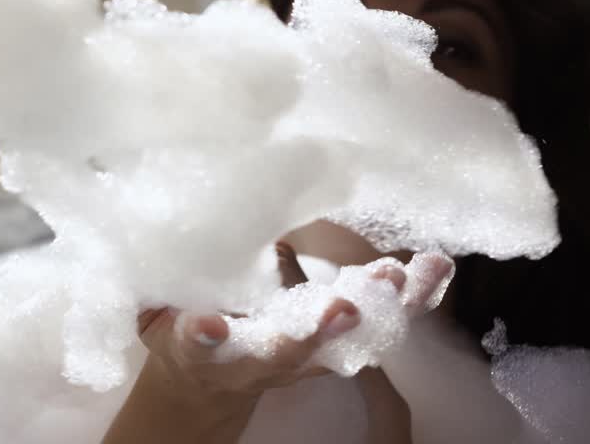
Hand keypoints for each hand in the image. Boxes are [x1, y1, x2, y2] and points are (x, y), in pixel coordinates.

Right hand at [103, 243, 452, 443]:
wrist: (207, 380)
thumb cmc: (179, 323)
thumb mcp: (156, 306)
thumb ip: (164, 277)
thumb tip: (154, 209)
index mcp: (199, 349)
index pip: (197, 345)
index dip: (203, 335)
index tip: (211, 323)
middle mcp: (254, 361)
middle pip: (286, 352)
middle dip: (316, 330)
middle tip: (341, 306)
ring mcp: (301, 360)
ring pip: (345, 343)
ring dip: (376, 311)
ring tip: (403, 275)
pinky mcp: (335, 348)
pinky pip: (379, 327)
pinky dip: (409, 299)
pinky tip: (435, 267)